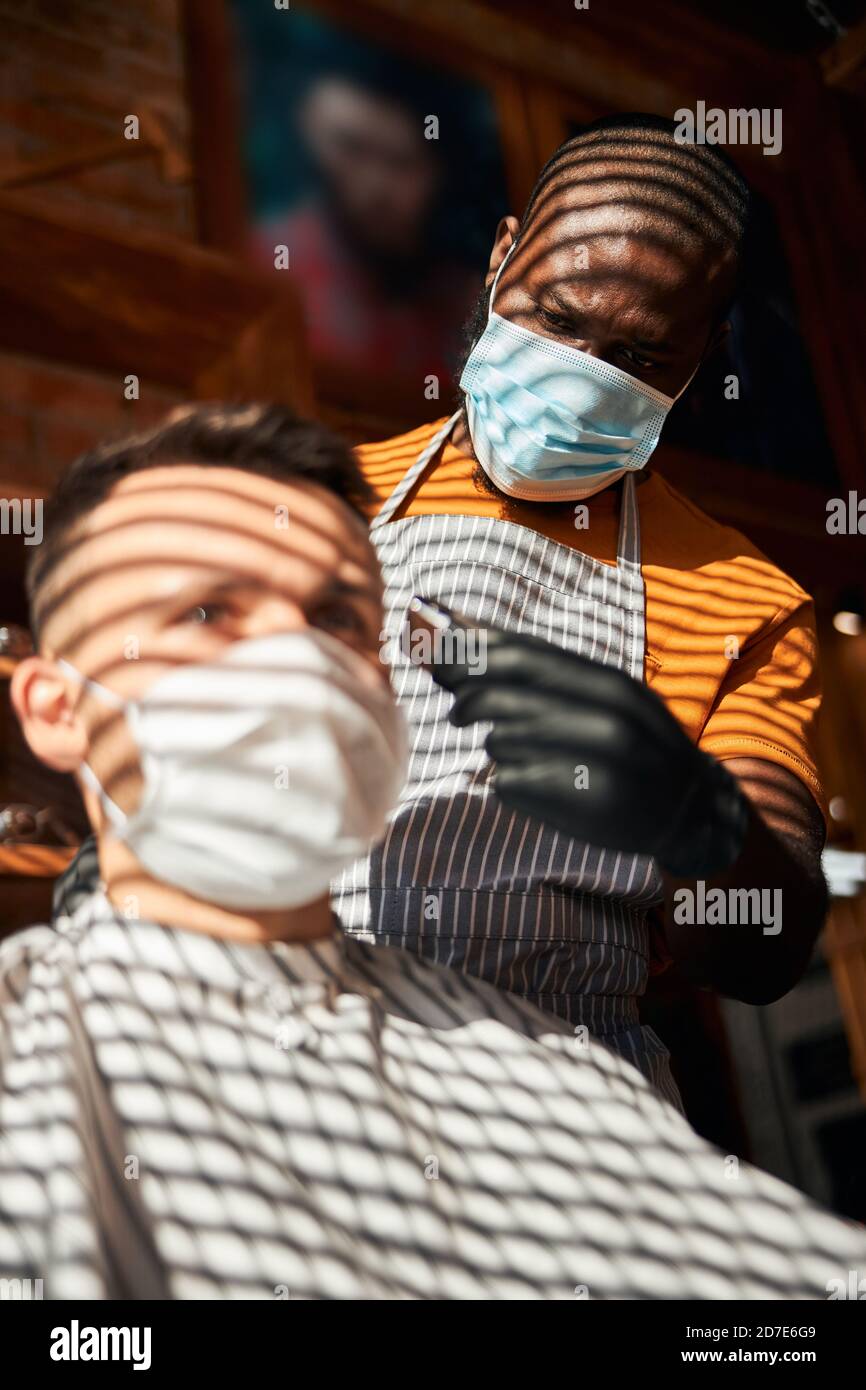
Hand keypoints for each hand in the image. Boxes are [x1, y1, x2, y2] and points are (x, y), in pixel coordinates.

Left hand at [431, 624, 747, 876]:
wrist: (691, 807)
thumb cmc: (633, 743)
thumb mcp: (602, 693)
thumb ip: (543, 670)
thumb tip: (466, 634)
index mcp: (607, 682)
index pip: (524, 655)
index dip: (472, 652)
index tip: (437, 654)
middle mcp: (605, 717)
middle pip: (507, 697)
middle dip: (469, 699)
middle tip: (457, 713)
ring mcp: (597, 762)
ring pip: (503, 742)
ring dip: (496, 747)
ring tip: (515, 753)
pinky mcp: (585, 804)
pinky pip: (511, 785)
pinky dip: (508, 785)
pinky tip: (527, 785)